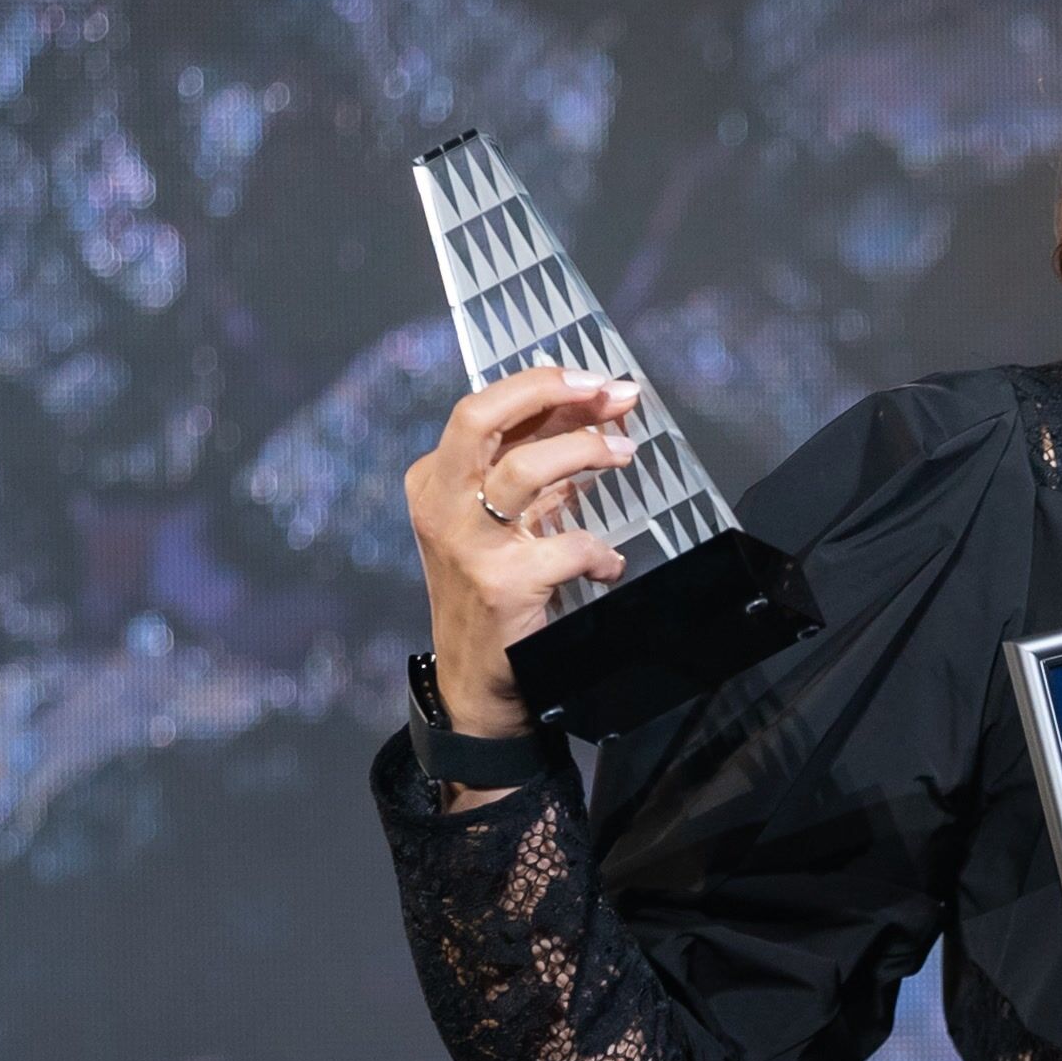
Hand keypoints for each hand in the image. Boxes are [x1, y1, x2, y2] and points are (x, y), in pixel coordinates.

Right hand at [403, 363, 639, 732]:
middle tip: (608, 392)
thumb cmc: (494, 591)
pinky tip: (610, 563)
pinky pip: (566, 547)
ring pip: (523, 469)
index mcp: (435, 481)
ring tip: (626, 454)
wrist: (476, 681)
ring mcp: (467, 544)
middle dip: (548, 391)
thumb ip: (536, 470)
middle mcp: (441, 505)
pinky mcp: (501, 584)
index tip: (594, 379)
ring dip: (585, 453)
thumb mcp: (504, 521)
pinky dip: (599, 551)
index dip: (542, 385)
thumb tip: (592, 412)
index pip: (483, 409)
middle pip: (481, 416)